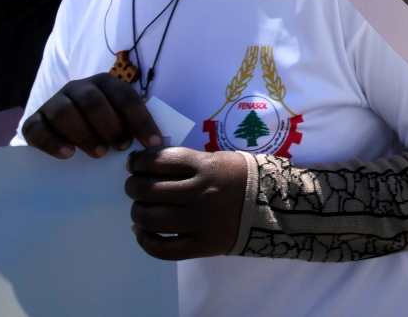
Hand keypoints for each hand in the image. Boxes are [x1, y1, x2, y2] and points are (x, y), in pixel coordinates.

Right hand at [22, 73, 162, 158]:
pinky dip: (52, 142)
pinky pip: (37, 128)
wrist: (63, 129)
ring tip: (99, 153)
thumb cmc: (102, 126)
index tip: (152, 145)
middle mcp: (78, 87)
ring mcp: (54, 102)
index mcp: (105, 83)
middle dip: (110, 125)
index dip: (141, 120)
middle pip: (92, 101)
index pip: (126, 97)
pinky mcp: (34, 120)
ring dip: (84, 133)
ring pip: (65, 111)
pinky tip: (68, 154)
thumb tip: (156, 145)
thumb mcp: (120, 120)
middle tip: (120, 147)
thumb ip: (133, 126)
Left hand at [125, 146, 246, 260]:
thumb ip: (186, 163)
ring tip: (141, 209)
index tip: (134, 164)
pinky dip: (146, 241)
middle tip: (134, 187)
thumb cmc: (241, 178)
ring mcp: (200, 222)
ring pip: (151, 219)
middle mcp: (200, 193)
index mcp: (206, 167)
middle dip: (133, 187)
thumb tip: (146, 167)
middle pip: (149, 190)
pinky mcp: (201, 246)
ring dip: (137, 212)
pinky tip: (143, 232)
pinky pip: (163, 249)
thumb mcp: (218, 160)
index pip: (160, 161)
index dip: (139, 162)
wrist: (274, 206)